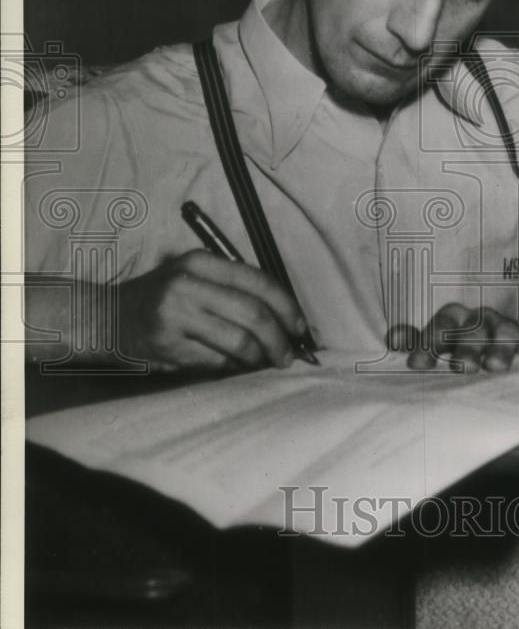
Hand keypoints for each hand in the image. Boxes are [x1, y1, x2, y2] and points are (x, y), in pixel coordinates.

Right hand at [117, 250, 305, 372]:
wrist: (109, 317)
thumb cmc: (162, 297)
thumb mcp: (194, 277)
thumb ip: (233, 289)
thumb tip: (284, 317)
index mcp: (200, 262)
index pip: (258, 281)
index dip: (287, 306)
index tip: (300, 326)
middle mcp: (188, 284)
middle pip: (253, 313)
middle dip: (280, 337)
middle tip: (289, 354)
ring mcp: (176, 316)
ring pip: (239, 341)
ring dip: (262, 357)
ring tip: (269, 362)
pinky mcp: (169, 346)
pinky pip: (218, 361)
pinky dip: (237, 366)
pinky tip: (241, 366)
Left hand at [387, 303, 518, 371]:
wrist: (491, 341)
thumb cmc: (454, 348)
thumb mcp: (433, 344)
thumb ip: (415, 342)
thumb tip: (394, 339)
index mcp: (454, 320)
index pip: (441, 327)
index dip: (428, 343)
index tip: (417, 364)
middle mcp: (480, 320)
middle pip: (474, 329)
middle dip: (467, 347)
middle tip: (463, 367)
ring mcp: (506, 328)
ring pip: (505, 332)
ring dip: (500, 348)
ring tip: (495, 367)